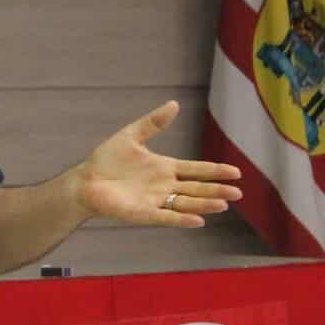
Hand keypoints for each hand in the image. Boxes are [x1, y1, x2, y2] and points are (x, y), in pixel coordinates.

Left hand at [76, 101, 240, 227]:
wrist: (86, 180)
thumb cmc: (107, 160)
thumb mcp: (132, 136)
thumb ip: (153, 123)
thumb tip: (175, 103)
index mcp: (165, 168)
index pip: (196, 170)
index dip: (215, 171)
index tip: (236, 172)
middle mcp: (165, 186)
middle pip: (197, 188)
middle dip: (217, 190)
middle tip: (238, 193)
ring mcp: (156, 201)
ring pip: (186, 203)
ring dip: (204, 204)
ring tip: (223, 205)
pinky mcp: (144, 213)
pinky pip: (166, 217)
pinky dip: (181, 219)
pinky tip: (198, 220)